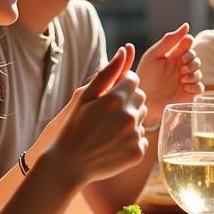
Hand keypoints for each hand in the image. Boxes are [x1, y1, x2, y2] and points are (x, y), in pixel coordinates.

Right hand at [49, 45, 148, 186]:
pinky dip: (132, 140)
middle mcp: (129, 116)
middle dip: (129, 101)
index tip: (110, 97)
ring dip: (132, 120)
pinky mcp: (138, 151)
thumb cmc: (74, 126)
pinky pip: (143, 138)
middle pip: (141, 97)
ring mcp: (135, 135)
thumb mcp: (85, 96)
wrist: (69, 163)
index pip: (134, 80)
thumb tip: (125, 50)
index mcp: (116, 99)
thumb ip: (107, 73)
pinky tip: (115, 144)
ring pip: (143, 117)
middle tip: (109, 114)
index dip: (122, 86)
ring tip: (110, 130)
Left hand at [136, 23, 203, 122]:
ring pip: (199, 73)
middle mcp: (180, 67)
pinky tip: (184, 88)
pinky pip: (200, 88)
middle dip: (192, 62)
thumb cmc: (145, 76)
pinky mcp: (188, 94)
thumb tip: (187, 25)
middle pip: (196, 58)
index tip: (181, 55)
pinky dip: (195, 86)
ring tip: (182, 80)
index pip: (189, 44)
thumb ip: (170, 40)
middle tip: (182, 68)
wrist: (143, 99)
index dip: (188, 48)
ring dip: (193, 75)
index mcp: (172, 55)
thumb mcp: (154, 55)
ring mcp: (184, 80)